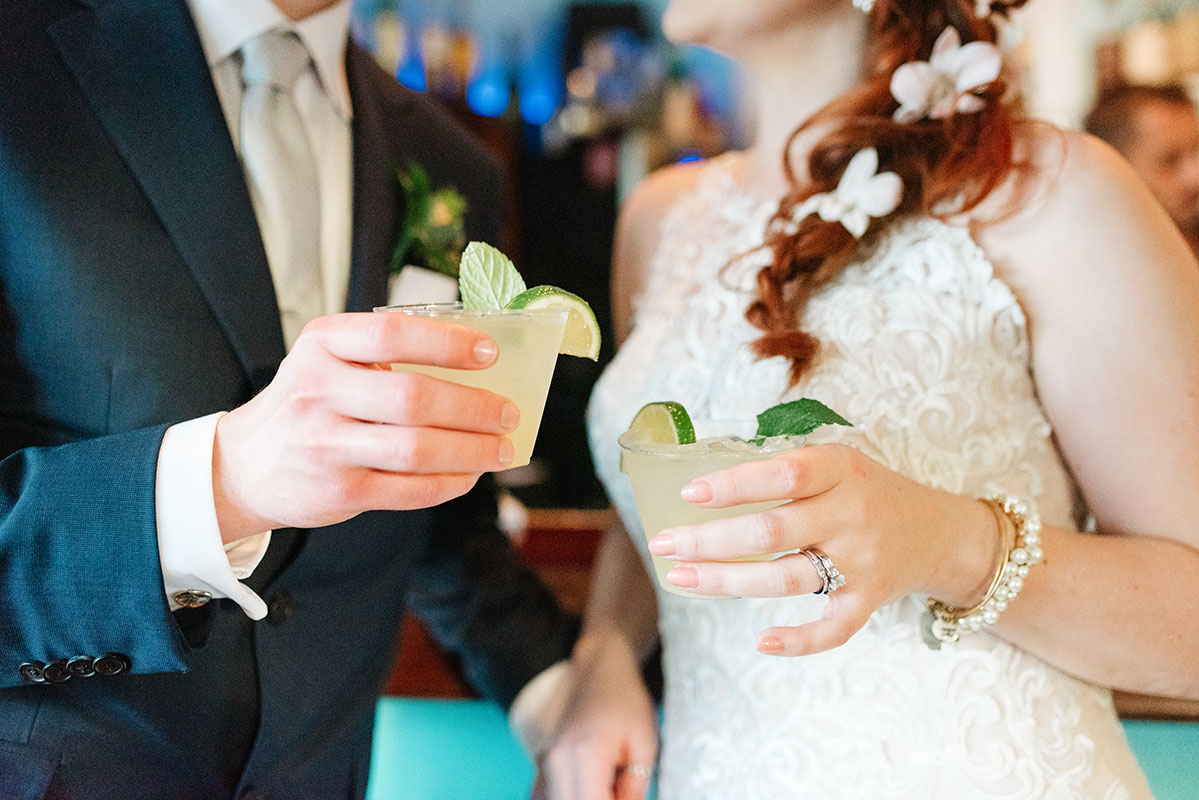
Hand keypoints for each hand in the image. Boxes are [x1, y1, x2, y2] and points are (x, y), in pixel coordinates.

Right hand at [213, 311, 518, 541]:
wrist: (244, 466)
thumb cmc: (308, 404)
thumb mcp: (329, 361)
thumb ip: (386, 355)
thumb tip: (478, 363)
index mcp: (322, 344)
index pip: (392, 334)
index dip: (448, 342)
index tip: (490, 354)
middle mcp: (318, 391)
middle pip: (413, 397)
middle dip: (474, 407)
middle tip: (509, 412)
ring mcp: (325, 445)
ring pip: (416, 448)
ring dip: (472, 450)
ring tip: (502, 448)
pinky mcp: (337, 491)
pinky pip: (409, 489)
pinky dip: (449, 482)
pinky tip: (469, 474)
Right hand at [537, 633, 657, 799]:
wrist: (600, 667)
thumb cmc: (627, 701)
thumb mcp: (645, 745)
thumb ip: (635, 789)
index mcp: (585, 754)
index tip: (628, 796)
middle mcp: (557, 759)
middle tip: (621, 789)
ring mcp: (545, 760)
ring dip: (586, 797)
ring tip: (611, 782)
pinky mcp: (543, 761)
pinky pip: (549, 794)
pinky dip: (572, 794)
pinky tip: (594, 782)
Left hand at [647, 443, 996, 655]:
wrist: (938, 532)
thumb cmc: (867, 491)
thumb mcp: (837, 463)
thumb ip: (785, 469)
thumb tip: (704, 476)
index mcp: (840, 470)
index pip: (784, 473)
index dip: (735, 484)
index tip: (690, 493)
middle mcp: (851, 514)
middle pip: (772, 531)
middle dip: (709, 540)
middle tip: (662, 543)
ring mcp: (861, 561)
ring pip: (786, 579)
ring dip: (727, 582)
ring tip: (680, 578)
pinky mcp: (868, 600)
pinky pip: (834, 628)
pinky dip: (800, 640)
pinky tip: (762, 641)